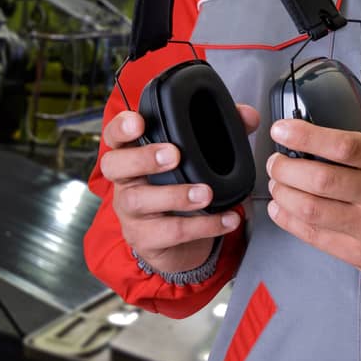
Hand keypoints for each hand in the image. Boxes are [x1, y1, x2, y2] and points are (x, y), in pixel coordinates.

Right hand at [101, 105, 256, 272]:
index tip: (138, 122)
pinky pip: (169, 232)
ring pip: (138, 200)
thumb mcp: (196, 160)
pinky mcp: (144, 238)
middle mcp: (125, 182)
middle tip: (173, 155)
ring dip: (174, 195)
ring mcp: (130, 212)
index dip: (121, 128)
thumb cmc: (180, 190)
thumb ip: (221, 133)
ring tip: (205, 193)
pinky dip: (202, 226)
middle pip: (114, 165)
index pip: (114, 137)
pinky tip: (226, 219)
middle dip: (142, 158)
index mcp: (132, 156)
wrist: (176, 244)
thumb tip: (247, 116)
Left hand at [265, 108, 360, 290]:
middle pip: (320, 179)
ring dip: (282, 194)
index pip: (345, 146)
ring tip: (276, 183)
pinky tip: (280, 208)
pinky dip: (288, 220)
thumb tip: (347, 100)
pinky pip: (313, 236)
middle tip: (276, 161)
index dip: (306, 136)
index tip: (282, 130)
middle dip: (285, 169)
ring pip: (311, 209)